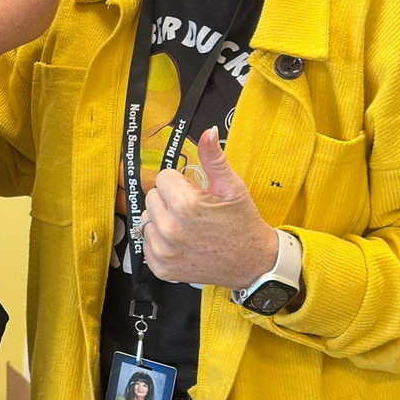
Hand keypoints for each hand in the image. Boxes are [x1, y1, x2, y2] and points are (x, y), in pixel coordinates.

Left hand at [141, 127, 280, 290]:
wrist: (252, 263)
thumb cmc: (242, 223)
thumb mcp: (232, 186)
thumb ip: (214, 158)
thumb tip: (208, 132)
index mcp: (185, 204)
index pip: (163, 177)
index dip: (180, 183)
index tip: (196, 193)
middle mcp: (169, 229)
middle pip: (152, 197)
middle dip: (170, 200)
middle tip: (194, 211)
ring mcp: (163, 251)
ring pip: (147, 220)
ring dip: (163, 220)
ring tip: (188, 227)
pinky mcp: (161, 267)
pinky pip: (146, 243)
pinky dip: (160, 241)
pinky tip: (182, 242)